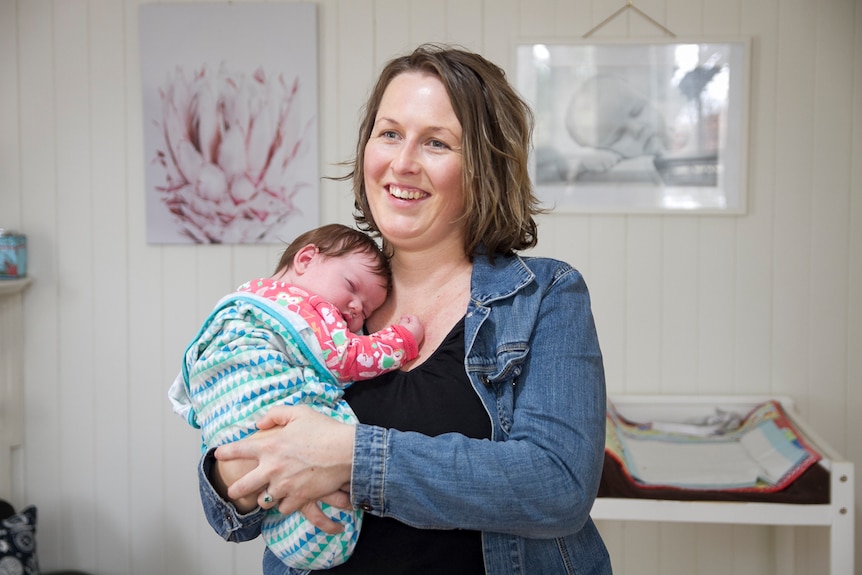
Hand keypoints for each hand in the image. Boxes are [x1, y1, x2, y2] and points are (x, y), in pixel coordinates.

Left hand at [215, 405, 354, 520]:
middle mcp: (272, 468)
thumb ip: (276, 414)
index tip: (218, 454)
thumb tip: (260, 423)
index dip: (225, 452)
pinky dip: (285, 505)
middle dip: (236, 490)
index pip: (238, 450)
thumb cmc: (324, 429)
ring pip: (264, 501)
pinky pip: (284, 508)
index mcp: (269, 446)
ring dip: (264, 498)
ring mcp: (284, 486)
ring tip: (268, 495)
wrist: (346, 452)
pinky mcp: (298, 498)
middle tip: (234, 491)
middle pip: (243, 486)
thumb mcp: (300, 412)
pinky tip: (289, 500)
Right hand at [398, 314, 424, 344]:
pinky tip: (406, 335)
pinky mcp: (418, 341)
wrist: (404, 346)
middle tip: (403, 323)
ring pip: (416, 330)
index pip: (413, 317)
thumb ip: (404, 320)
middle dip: (409, 322)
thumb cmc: (402, 334)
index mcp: (417, 324)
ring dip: (411, 328)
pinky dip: (412, 334)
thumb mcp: (402, 324)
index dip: (406, 316)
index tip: (401, 318)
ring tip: (403, 330)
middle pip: (415, 323)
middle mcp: (421, 330)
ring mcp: (420, 336)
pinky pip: (415, 335)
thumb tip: (405, 319)